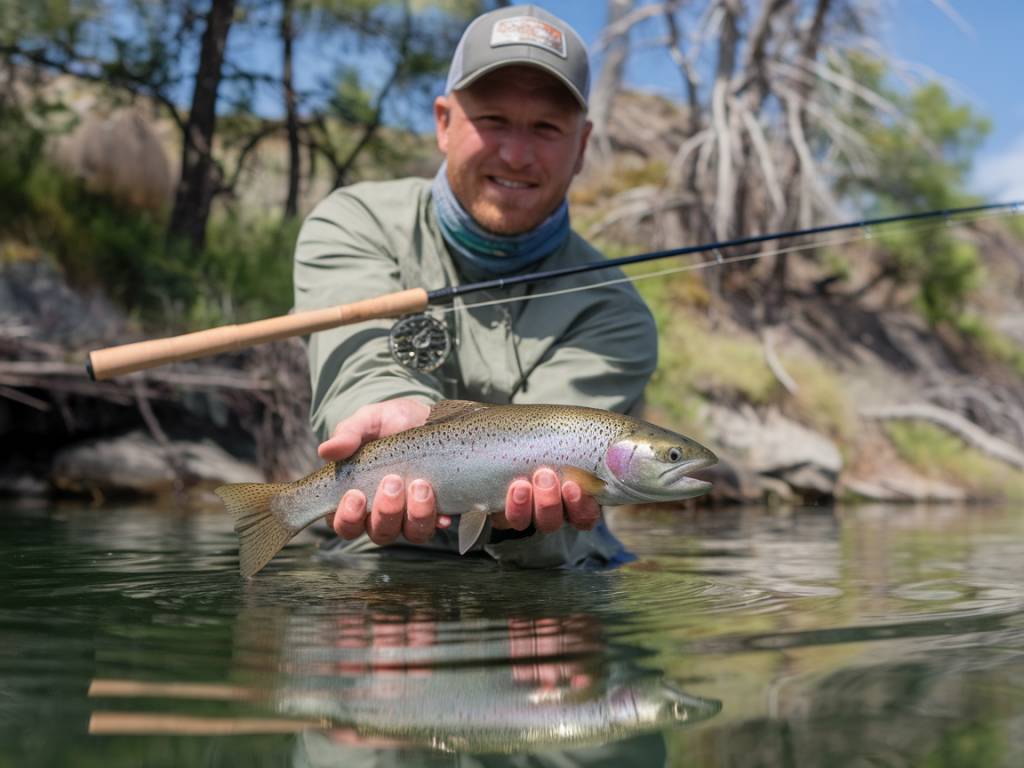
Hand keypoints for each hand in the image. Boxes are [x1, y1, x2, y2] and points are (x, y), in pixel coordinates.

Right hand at [319, 398, 602, 545]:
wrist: (459, 414)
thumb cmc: (412, 423)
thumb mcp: (381, 419)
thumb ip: (356, 431)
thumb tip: (329, 449)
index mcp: (387, 504)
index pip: (360, 525)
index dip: (356, 517)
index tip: (362, 494)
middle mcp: (427, 519)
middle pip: (410, 535)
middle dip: (412, 513)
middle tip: (418, 485)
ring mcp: (474, 518)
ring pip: (482, 533)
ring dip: (496, 509)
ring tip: (510, 480)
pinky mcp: (518, 509)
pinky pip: (539, 522)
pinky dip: (552, 507)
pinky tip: (553, 480)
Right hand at [319, 398, 444, 545]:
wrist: (427, 418)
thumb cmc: (390, 423)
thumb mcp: (368, 421)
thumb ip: (348, 434)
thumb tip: (326, 450)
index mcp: (354, 498)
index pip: (343, 524)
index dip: (347, 517)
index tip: (356, 495)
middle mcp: (380, 514)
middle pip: (378, 532)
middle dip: (386, 510)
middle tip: (393, 481)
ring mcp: (408, 516)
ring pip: (410, 533)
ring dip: (415, 514)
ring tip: (420, 485)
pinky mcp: (435, 512)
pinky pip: (436, 526)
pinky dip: (438, 519)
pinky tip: (443, 512)